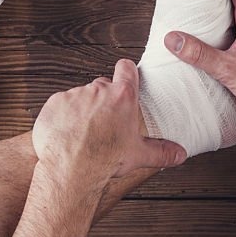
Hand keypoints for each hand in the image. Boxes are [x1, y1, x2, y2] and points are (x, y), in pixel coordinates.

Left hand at [32, 59, 186, 183]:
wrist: (72, 169)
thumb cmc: (106, 160)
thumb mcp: (140, 155)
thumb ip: (162, 152)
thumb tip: (180, 154)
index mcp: (122, 96)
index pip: (126, 68)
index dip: (126, 72)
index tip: (125, 78)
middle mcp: (98, 90)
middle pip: (103, 85)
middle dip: (104, 100)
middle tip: (104, 121)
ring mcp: (75, 94)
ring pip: (81, 96)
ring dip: (83, 109)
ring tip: (83, 132)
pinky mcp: (55, 103)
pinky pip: (61, 104)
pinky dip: (63, 115)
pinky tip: (67, 133)